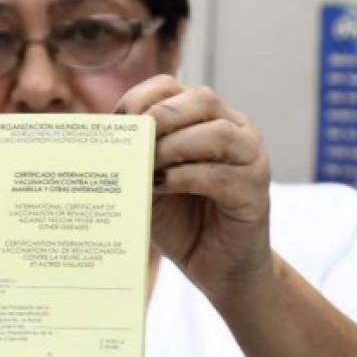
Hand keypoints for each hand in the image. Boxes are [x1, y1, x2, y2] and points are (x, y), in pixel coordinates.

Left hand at [118, 75, 272, 303]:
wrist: (216, 269)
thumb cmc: (182, 222)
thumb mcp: (149, 183)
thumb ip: (135, 159)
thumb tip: (101, 140)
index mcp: (206, 119)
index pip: (174, 87)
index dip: (143, 96)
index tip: (118, 119)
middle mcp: (235, 131)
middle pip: (203, 99)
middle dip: (162, 115)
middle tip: (134, 136)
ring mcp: (250, 160)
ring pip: (218, 133)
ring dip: (175, 145)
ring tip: (147, 165)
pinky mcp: (255, 193)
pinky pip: (221, 175)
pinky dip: (186, 177)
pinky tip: (161, 187)